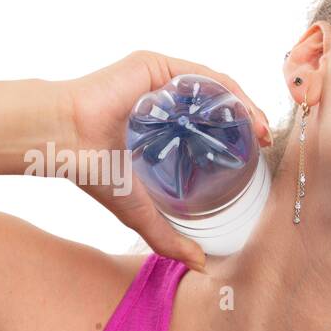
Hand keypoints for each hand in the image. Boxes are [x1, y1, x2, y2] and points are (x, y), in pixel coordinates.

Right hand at [58, 50, 271, 272]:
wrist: (65, 140)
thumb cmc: (93, 171)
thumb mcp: (139, 211)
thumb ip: (168, 236)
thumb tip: (201, 265)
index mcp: (157, 126)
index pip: (205, 127)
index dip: (234, 141)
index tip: (257, 157)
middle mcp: (160, 100)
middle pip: (214, 106)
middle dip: (244, 123)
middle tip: (265, 145)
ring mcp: (159, 80)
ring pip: (212, 88)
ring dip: (242, 107)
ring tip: (261, 130)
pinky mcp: (155, 65)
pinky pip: (200, 74)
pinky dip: (226, 90)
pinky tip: (242, 111)